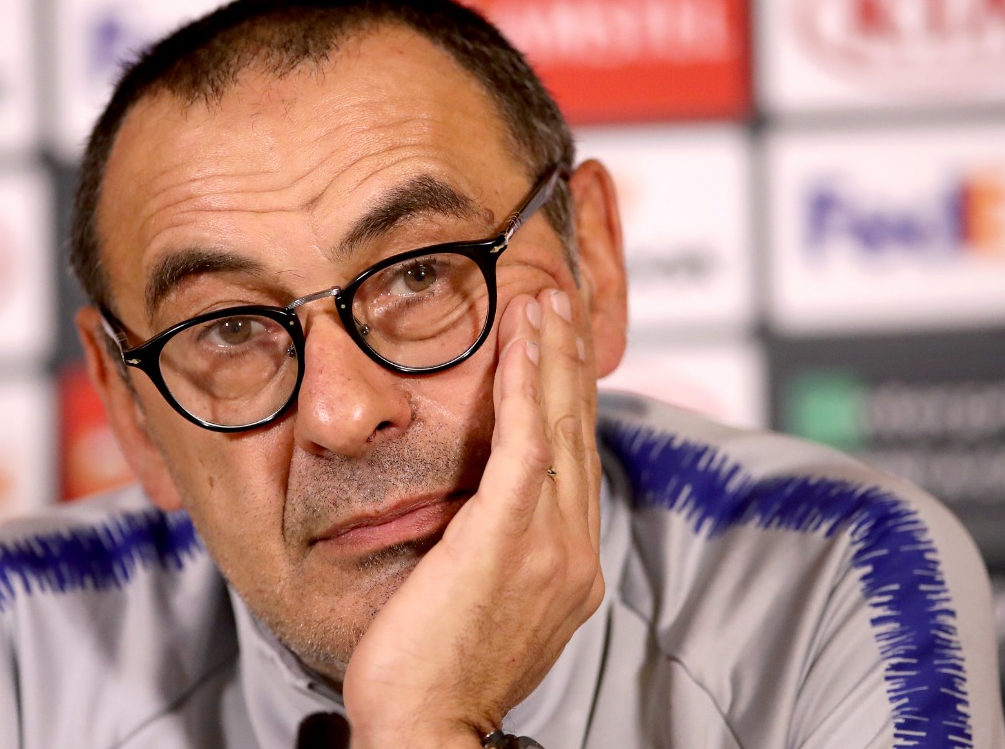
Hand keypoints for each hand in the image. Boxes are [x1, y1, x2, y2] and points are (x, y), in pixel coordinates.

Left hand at [342, 288, 605, 748]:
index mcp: (570, 566)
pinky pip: (526, 439)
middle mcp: (574, 550)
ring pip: (557, 425)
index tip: (560, 349)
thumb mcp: (482, 605)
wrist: (427, 731)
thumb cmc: (435, 676)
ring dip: (552, 354)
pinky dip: (527, 382)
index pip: (573, 462)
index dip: (569, 399)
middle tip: (562, 299)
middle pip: (577, 433)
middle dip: (570, 360)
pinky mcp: (511, 534)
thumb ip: (498, 554)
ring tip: (545, 299)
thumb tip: (479, 518)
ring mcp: (552, 543)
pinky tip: (521, 338)